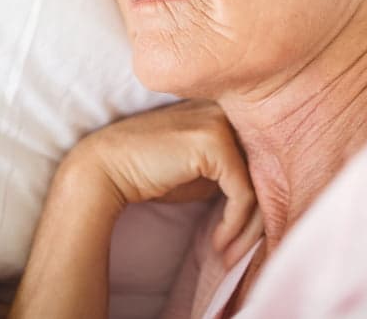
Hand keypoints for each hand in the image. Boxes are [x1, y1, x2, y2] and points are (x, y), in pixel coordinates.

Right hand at [68, 99, 263, 267]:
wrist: (104, 169)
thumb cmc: (147, 174)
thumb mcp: (197, 172)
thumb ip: (227, 174)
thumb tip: (259, 201)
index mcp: (222, 111)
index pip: (255, 159)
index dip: (253, 203)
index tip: (238, 239)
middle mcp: (226, 110)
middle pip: (262, 169)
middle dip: (256, 220)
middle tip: (239, 255)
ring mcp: (221, 122)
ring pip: (258, 183)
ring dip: (247, 229)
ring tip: (229, 255)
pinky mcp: (215, 142)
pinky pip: (243, 192)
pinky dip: (234, 224)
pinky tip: (219, 243)